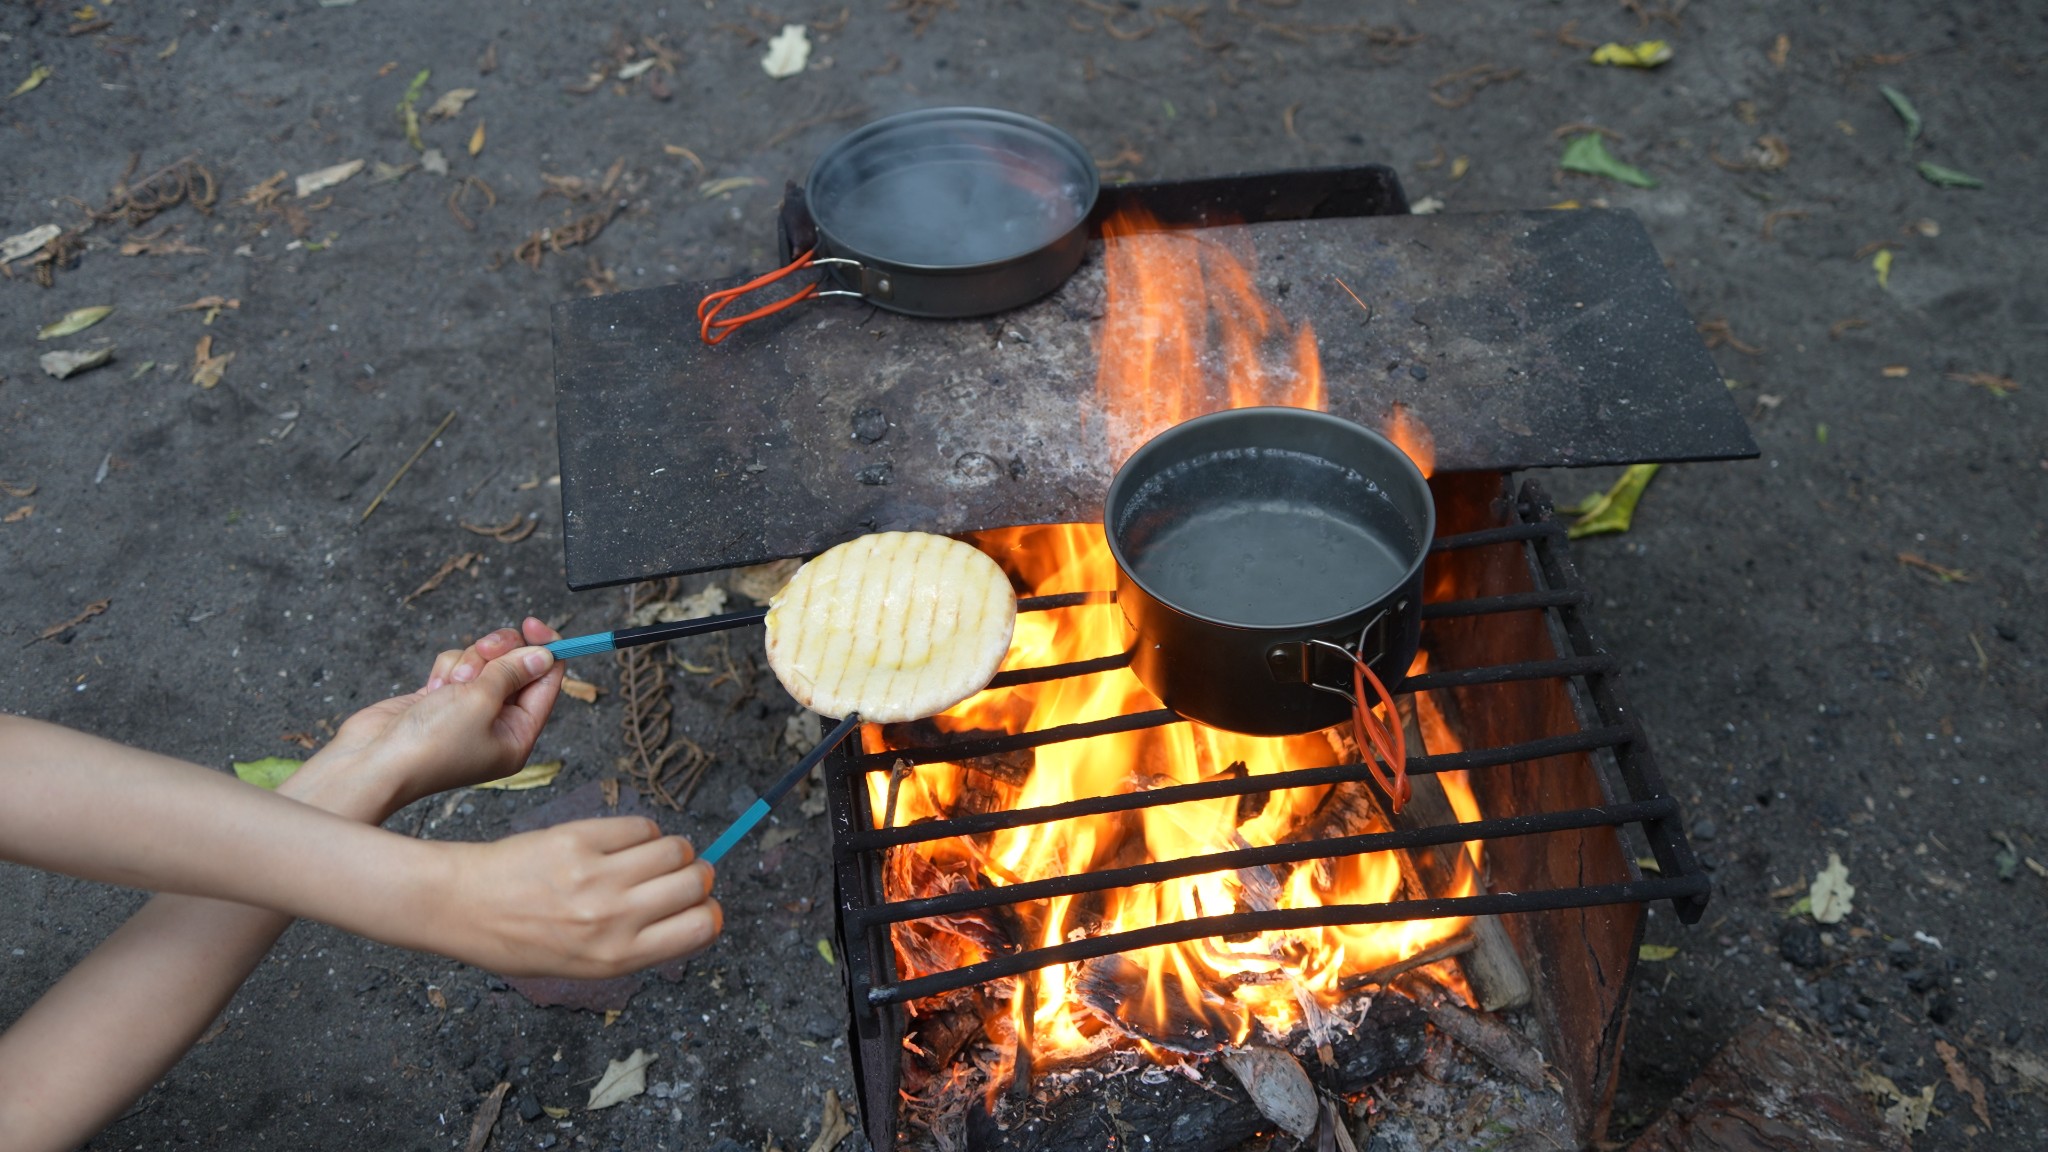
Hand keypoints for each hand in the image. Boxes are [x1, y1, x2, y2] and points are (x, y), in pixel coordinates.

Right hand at [297, 617, 565, 814]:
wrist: (373, 760)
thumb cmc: (430, 742)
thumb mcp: (482, 701)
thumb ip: (514, 672)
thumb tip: (545, 655)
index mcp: (518, 735)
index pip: (546, 684)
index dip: (545, 650)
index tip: (532, 624)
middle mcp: (496, 724)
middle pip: (516, 667)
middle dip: (500, 653)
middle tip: (486, 650)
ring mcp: (467, 710)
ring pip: (484, 661)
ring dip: (469, 661)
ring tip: (451, 683)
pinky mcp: (439, 698)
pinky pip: (457, 665)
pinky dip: (447, 668)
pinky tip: (433, 688)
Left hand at [429, 816, 721, 977]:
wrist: (461, 906)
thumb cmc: (519, 940)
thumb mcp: (584, 964)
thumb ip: (637, 943)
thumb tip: (692, 910)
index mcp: (618, 958)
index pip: (702, 927)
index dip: (708, 912)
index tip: (697, 906)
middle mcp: (614, 918)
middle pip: (697, 882)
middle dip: (696, 876)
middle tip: (676, 877)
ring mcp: (598, 876)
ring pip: (676, 849)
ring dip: (672, 851)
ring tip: (648, 857)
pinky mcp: (580, 839)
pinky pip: (640, 827)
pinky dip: (642, 832)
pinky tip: (620, 843)